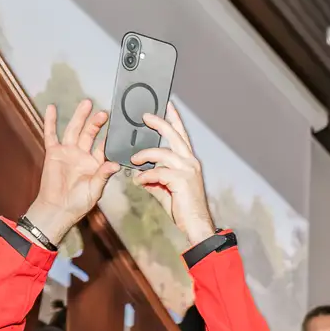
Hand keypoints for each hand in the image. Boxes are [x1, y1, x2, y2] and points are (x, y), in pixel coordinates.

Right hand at [24, 99, 120, 244]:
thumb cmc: (78, 203)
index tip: (119, 126)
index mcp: (95, 163)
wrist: (58, 209)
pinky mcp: (53, 153)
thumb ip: (103, 175)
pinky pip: (51, 134)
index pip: (104, 146)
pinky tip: (52, 108)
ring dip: (80, 117)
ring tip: (87, 103)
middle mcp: (82, 155)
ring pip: (74, 129)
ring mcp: (67, 152)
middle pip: (90, 134)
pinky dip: (50, 121)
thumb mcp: (95, 190)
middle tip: (104, 113)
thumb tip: (115, 164)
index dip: (110, 137)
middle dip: (96, 123)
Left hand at [131, 104, 215, 247]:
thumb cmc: (183, 208)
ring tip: (133, 160)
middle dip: (159, 123)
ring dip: (145, 154)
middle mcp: (190, 162)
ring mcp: (187, 170)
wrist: (196, 225)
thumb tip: (140, 174)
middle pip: (174, 135)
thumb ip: (155, 179)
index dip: (175, 119)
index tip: (167, 105)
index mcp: (188, 161)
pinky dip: (146, 176)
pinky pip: (158, 172)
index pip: (181, 135)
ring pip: (163, 153)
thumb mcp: (165, 190)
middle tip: (145, 116)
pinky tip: (138, 181)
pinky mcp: (181, 180)